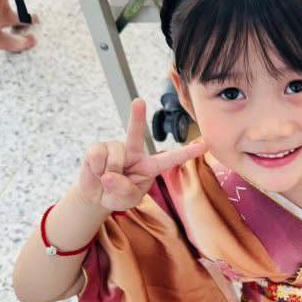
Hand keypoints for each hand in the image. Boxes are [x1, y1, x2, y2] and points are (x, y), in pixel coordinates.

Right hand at [77, 98, 206, 211]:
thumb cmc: (118, 196)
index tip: (204, 144)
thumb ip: (125, 191)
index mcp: (150, 166)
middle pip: (137, 134)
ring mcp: (116, 148)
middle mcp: (134, 153)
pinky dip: (96, 169)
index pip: (171, 159)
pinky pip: (98, 157)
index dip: (187, 152)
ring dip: (109, 173)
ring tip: (107, 179)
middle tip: (139, 100)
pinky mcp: (99, 148)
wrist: (96, 195)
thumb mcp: (127, 200)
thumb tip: (110, 175)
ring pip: (115, 157)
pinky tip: (98, 171)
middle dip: (136, 117)